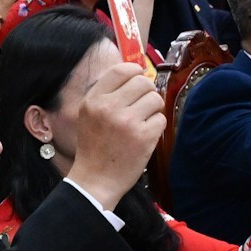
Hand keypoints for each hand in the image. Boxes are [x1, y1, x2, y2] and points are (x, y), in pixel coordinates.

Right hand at [64, 61, 165, 208]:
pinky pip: (161, 119)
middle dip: (147, 92)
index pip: (121, 70)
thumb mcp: (89, 115)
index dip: (135, 71)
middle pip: (143, 82)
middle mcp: (109, 108)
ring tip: (142, 121)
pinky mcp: (144, 137)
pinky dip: (156, 127)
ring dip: (153, 109)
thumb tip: (137, 73)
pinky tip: (144, 136)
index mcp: (93, 101)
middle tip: (142, 105)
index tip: (138, 79)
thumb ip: (107, 94)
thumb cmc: (94, 147)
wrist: (95, 180)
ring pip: (155, 99)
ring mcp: (127, 122)